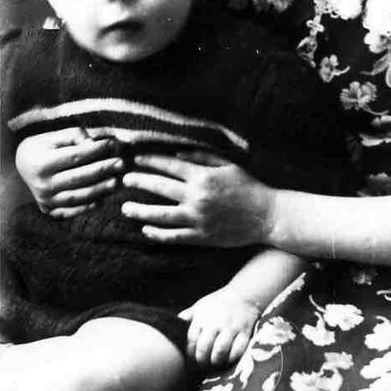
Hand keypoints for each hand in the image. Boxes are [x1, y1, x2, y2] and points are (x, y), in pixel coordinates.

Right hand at [15, 129, 123, 217]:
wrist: (22, 166)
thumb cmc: (44, 147)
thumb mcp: (55, 136)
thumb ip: (76, 136)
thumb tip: (95, 145)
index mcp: (41, 163)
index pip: (75, 157)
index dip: (96, 150)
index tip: (113, 144)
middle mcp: (41, 184)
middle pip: (78, 178)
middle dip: (103, 170)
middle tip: (121, 163)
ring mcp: (45, 200)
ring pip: (78, 197)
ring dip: (100, 190)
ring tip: (117, 181)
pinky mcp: (49, 210)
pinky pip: (72, 211)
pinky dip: (88, 207)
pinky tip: (103, 199)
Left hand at [121, 154, 273, 246]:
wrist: (266, 215)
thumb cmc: (248, 186)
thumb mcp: (227, 165)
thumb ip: (202, 157)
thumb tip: (176, 153)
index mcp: (203, 176)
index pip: (169, 166)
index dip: (150, 161)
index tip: (137, 159)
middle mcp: (197, 197)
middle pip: (160, 188)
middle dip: (139, 182)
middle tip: (124, 179)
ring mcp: (198, 218)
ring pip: (161, 216)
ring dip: (140, 211)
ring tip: (126, 208)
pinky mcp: (201, 236)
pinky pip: (174, 236)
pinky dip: (158, 234)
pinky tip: (146, 230)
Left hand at [179, 289, 259, 367]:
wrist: (243, 295)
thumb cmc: (218, 303)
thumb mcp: (200, 306)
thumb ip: (187, 317)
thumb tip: (173, 326)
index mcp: (202, 317)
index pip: (191, 340)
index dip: (190, 353)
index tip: (191, 358)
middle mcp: (216, 322)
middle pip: (204, 347)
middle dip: (201, 360)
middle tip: (202, 364)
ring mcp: (231, 328)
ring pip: (220, 350)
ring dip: (215, 361)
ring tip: (214, 362)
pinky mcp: (244, 333)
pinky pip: (237, 350)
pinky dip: (231, 358)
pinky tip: (228, 359)